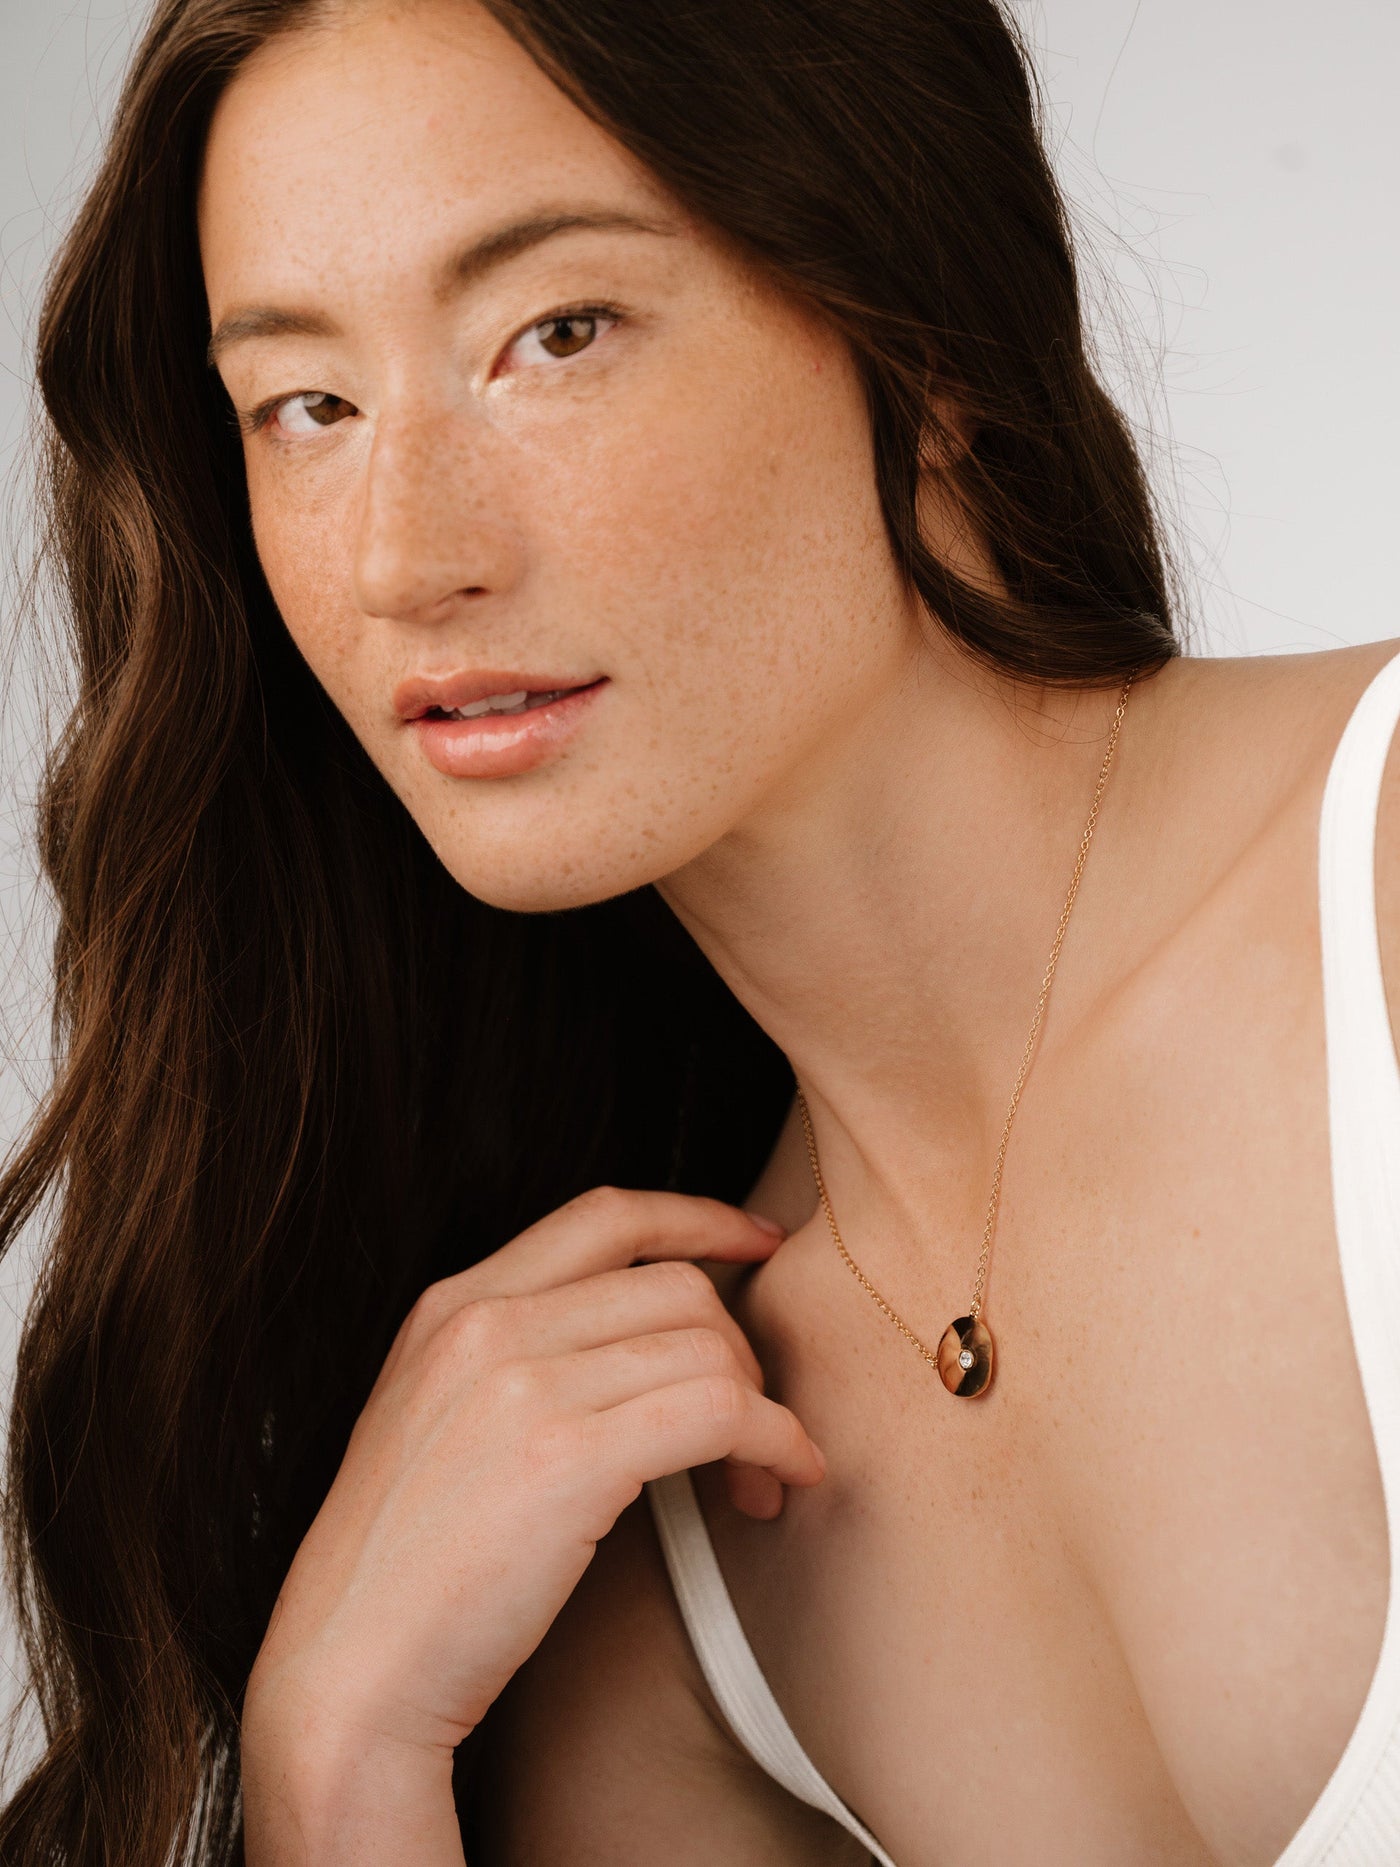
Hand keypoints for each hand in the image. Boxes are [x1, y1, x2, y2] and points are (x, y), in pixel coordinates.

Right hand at [243, 1186, 823, 1766]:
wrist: (345, 1680)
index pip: (604, 1216)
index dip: (697, 1218)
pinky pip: (720, 1412)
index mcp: (451, 1306)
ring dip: (763, 1409)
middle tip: (755, 1425)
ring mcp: (522, 1385)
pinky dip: (774, 1439)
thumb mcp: (435, 1421)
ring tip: (759, 1478)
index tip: (758, 1239)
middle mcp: (484, 1324)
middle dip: (739, 1348)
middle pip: (674, 1286)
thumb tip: (640, 1346)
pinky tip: (780, 1479)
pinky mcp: (567, 1458)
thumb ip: (514, 1360)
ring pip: (705, 1346)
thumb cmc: (404, 1577)